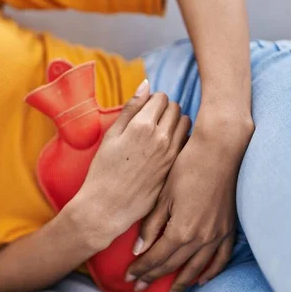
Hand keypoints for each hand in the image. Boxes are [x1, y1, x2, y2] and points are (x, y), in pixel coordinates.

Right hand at [74, 80, 190, 249]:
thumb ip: (130, 108)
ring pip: (185, 124)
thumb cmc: (104, 171)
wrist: (107, 207)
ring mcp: (171, 154)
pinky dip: (179, 140)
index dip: (152, 100)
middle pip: (176, 108)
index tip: (145, 109)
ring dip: (175, 123)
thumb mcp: (111, 136)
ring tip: (160, 133)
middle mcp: (161, 138)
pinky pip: (186, 143)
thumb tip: (146, 85)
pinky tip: (165, 149)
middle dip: (166, 109)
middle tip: (153, 120)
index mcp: (142, 125)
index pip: (161, 97)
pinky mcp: (175, 168)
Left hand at [126, 109, 253, 291]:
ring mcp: (217, 235)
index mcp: (181, 230)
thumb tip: (138, 250)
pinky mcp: (229, 229)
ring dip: (182, 284)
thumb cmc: (187, 167)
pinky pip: (221, 258)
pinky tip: (201, 279)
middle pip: (174, 266)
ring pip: (197, 268)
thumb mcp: (164, 195)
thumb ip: (151, 225)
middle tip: (140, 287)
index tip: (129, 277)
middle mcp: (200, 238)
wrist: (219, 152)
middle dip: (155, 278)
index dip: (141, 270)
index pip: (156, 258)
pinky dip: (211, 271)